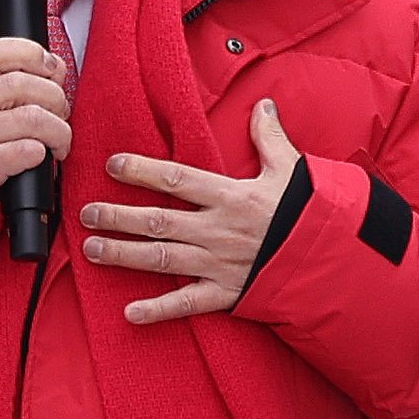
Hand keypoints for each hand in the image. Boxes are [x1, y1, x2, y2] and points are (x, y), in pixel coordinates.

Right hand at [0, 37, 71, 209]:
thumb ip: (13, 84)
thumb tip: (56, 69)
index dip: (30, 54)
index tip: (51, 69)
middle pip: (23, 84)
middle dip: (56, 99)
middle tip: (61, 115)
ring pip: (32, 118)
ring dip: (58, 131)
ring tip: (59, 142)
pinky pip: (28, 151)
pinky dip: (43, 155)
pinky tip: (40, 160)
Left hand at [81, 98, 300, 323]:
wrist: (333, 261)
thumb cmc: (311, 213)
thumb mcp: (293, 170)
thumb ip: (270, 139)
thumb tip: (262, 106)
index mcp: (230, 197)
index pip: (176, 180)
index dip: (141, 171)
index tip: (112, 164)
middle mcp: (217, 231)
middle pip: (157, 221)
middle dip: (118, 216)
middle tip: (85, 213)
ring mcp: (218, 264)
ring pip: (161, 258)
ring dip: (123, 255)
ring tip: (91, 249)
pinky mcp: (226, 294)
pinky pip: (187, 304)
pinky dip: (158, 310)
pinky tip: (130, 313)